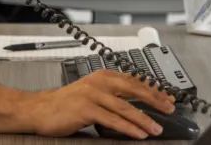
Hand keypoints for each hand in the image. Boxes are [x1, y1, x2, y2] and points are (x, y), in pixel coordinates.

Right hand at [25, 70, 175, 138]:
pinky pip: (112, 119)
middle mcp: (98, 82)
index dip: (153, 89)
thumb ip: (112, 95)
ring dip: (144, 119)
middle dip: (154, 100)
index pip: (133, 80)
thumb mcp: (92, 93)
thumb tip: (137, 104)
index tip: (168, 97)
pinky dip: (128, 127)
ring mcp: (91, 95)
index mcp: (102, 76)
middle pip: (133, 89)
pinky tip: (138, 133)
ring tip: (156, 128)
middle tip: (169, 109)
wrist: (40, 109)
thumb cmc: (66, 103)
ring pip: (124, 107)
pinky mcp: (85, 109)